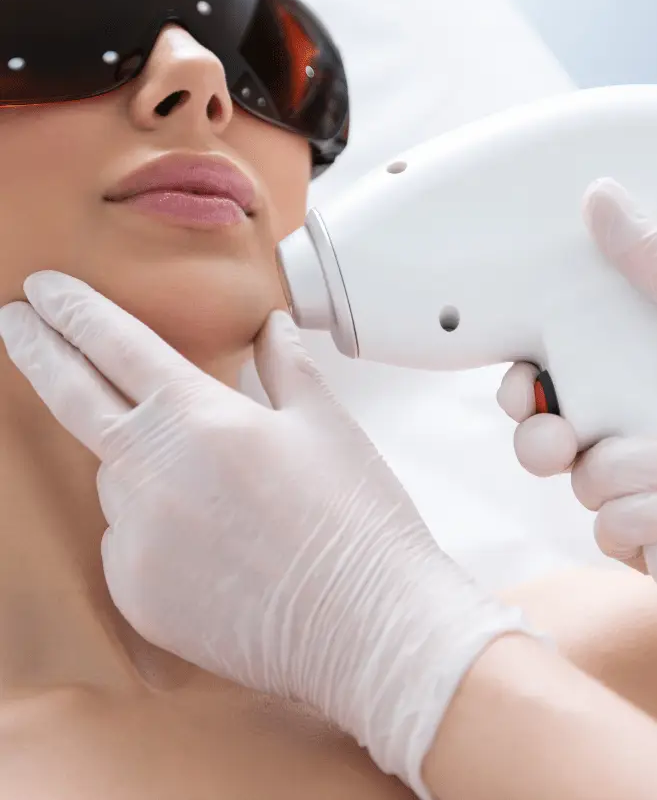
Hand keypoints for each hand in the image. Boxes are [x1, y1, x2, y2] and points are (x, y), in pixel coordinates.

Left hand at [0, 271, 530, 797]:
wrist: (363, 624)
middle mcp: (151, 473)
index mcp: (201, 418)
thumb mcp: (327, 426)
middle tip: (14, 319)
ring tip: (213, 488)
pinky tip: (210, 541)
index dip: (75, 311)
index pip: (117, 346)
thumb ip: (286, 367)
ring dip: (138, 463)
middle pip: (72, 397)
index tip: (44, 290)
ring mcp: (135, 537)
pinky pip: (125, 540)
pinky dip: (151, 527)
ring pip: (114, 478)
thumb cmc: (354, 521)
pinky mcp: (134, 594)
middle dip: (36, 349)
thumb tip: (272, 327)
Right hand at [498, 178, 656, 622]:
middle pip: (548, 435)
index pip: (559, 374)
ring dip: (613, 477)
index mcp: (646, 373)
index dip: (525, 381)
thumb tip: (603, 198)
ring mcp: (646, 487)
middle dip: (538, 438)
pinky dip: (635, 523)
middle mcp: (637, 429)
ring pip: (579, 485)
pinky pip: (609, 534)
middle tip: (560, 435)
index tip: (526, 381)